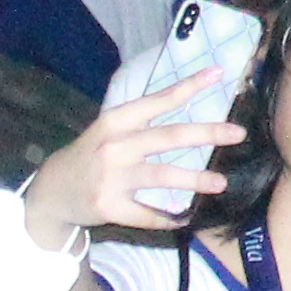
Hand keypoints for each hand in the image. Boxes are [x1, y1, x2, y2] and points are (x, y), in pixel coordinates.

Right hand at [19, 77, 241, 239]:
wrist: (53, 191)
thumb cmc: (90, 155)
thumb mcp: (109, 130)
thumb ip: (142, 121)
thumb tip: (187, 104)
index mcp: (117, 121)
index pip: (158, 101)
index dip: (188, 86)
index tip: (217, 74)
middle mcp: (115, 146)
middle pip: (169, 137)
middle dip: (207, 134)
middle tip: (237, 133)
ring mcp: (112, 177)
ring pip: (163, 176)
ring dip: (195, 179)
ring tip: (220, 182)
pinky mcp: (109, 206)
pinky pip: (148, 213)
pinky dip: (169, 216)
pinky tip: (187, 216)